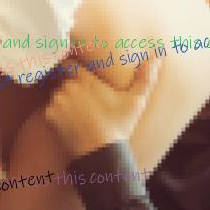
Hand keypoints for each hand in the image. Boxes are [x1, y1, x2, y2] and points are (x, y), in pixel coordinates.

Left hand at [45, 59, 159, 159]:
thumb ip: (145, 76)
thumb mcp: (135, 101)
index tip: (79, 73)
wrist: (102, 154)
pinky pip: (51, 110)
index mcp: (85, 79)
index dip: (73, 67)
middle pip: (64, 80)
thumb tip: (158, 55)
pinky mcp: (50, 116)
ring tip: (80, 113)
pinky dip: (58, 114)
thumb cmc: (119, 126)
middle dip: (72, 86)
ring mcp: (58, 101)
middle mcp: (68, 87)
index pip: (70, 63)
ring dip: (65, 100)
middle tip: (85, 100)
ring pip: (58, 94)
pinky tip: (72, 122)